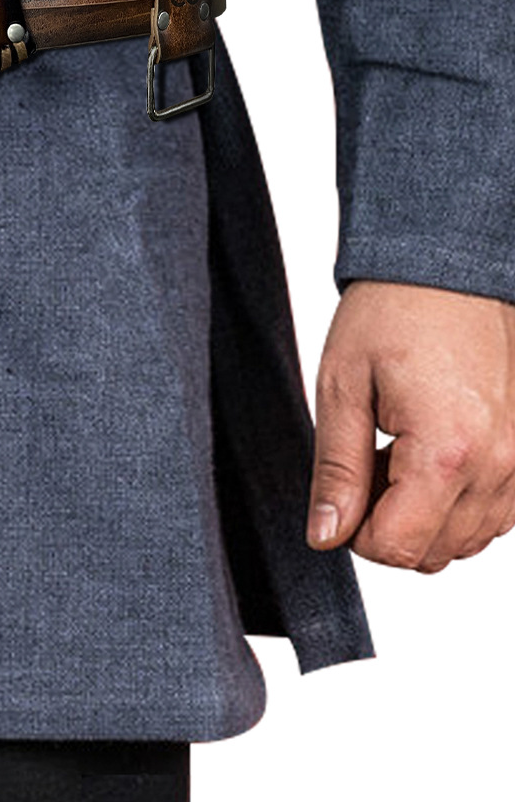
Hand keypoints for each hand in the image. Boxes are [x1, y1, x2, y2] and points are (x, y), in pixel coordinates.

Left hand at [307, 280, 514, 570]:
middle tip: (362, 462)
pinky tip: (424, 452)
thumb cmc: (391, 314)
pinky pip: (493, 515)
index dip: (355, 534)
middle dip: (386, 524)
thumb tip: (325, 535)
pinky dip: (455, 502)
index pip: (399, 548)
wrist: (446, 271)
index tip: (339, 493)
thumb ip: (336, 470)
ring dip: (421, 515)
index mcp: (447, 452)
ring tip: (392, 450)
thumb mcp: (341, 387)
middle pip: (433, 553)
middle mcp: (500, 467)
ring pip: (466, 541)